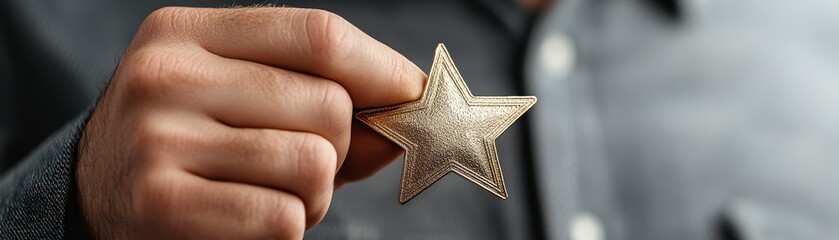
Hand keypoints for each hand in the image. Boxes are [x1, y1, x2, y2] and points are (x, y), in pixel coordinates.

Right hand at [77, 7, 424, 238]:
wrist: (92, 197)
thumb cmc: (187, 142)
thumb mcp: (238, 97)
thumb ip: (321, 101)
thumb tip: (405, 119)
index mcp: (189, 33)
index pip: (316, 34)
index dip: (381, 68)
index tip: (412, 94)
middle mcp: (168, 76)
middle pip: (327, 104)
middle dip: (339, 147)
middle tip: (305, 164)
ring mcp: (160, 140)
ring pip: (312, 163)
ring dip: (315, 194)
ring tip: (272, 194)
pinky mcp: (161, 205)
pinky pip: (282, 218)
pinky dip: (287, 227)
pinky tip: (248, 220)